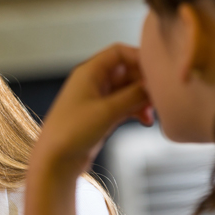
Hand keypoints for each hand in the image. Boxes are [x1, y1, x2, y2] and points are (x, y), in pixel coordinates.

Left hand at [31, 44, 152, 176]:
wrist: (55, 161)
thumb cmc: (70, 133)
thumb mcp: (107, 110)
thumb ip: (133, 95)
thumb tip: (153, 86)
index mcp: (88, 72)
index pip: (118, 53)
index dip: (139, 58)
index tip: (158, 70)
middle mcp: (92, 83)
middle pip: (126, 71)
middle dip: (144, 82)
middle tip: (159, 96)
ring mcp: (97, 100)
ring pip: (127, 91)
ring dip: (142, 98)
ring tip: (153, 111)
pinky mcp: (100, 117)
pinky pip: (124, 106)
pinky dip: (136, 111)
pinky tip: (145, 121)